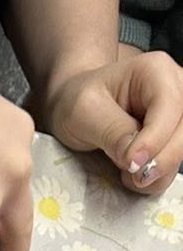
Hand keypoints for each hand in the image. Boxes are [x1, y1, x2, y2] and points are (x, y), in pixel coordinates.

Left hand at [43, 50, 182, 192]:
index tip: (131, 162)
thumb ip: (111, 131)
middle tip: (131, 174)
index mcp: (155, 71)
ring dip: (157, 171)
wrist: (78, 107)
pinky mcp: (172, 138)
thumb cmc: (80, 100)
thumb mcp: (84, 111)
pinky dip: (154, 178)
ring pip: (182, 150)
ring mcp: (177, 114)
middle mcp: (175, 88)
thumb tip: (135, 156)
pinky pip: (173, 165)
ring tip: (125, 171)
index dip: (153, 139)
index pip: (169, 107)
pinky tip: (131, 172)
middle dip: (160, 159)